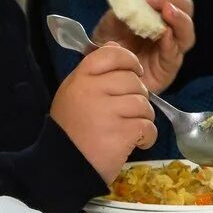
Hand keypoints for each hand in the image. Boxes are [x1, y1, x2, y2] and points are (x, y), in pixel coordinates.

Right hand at [51, 44, 156, 182]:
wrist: (64, 166)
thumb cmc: (70, 129)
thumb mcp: (72, 92)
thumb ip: (94, 71)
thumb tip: (116, 46)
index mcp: (80, 78)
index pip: (112, 54)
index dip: (129, 61)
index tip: (134, 73)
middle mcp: (93, 90)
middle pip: (133, 81)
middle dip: (137, 96)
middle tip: (127, 113)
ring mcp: (108, 111)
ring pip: (144, 104)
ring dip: (143, 118)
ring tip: (130, 129)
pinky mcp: (122, 133)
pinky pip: (148, 126)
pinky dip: (147, 137)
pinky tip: (136, 143)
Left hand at [92, 0, 195, 93]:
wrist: (99, 75)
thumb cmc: (107, 46)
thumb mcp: (108, 22)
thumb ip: (120, 7)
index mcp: (154, 8)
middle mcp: (167, 24)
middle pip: (183, 5)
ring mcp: (171, 45)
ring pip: (186, 29)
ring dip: (178, 17)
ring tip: (166, 10)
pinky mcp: (168, 66)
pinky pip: (175, 53)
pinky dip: (172, 42)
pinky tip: (164, 34)